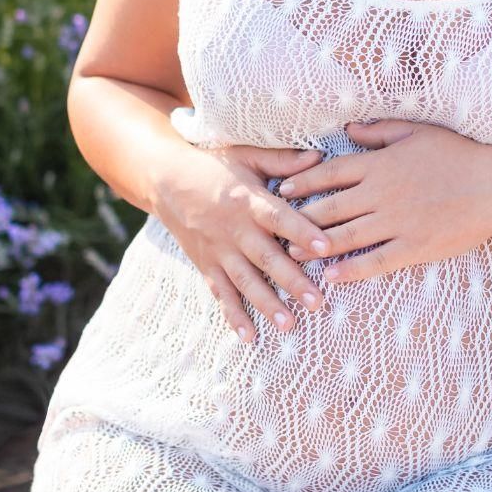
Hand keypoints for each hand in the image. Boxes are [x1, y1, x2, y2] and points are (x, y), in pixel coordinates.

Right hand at [149, 141, 334, 340]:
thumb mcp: (246, 155)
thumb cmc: (213, 164)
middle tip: (317, 302)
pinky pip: (220, 293)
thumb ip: (282, 160)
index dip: (302, 232)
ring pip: (245, 281)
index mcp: (248, 200)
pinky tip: (248, 336)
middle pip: (267, 258)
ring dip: (267, 304)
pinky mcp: (206, 265)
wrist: (165, 179)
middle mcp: (234, 229)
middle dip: (292, 281)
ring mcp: (218, 250)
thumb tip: (319, 157)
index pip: (279, 218)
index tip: (326, 248)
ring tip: (289, 325)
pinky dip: (232, 315)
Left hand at [269, 119, 491, 285]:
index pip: (330, 173)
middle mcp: (381, 193)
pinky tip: (331, 276)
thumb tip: (348, 128)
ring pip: (345, 236)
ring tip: (291, 255)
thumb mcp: (417, 132)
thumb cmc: (458, 154)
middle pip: (330, 207)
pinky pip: (375, 260)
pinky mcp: (413, 247)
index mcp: (380, 164)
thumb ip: (379, 131)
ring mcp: (396, 222)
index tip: (280, 191)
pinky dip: (351, 269)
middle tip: (273, 228)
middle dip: (297, 218)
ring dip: (314, 246)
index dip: (302, 183)